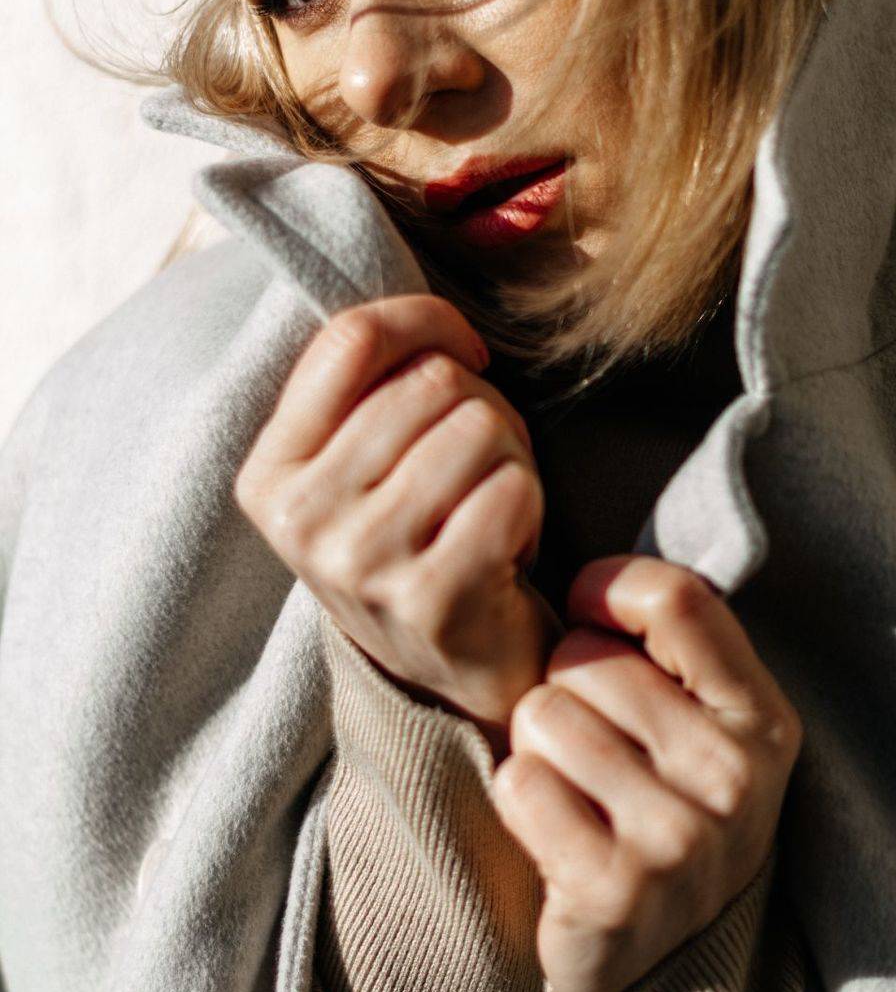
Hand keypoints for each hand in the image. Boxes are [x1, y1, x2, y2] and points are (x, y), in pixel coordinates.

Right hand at [234, 293, 562, 759]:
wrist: (457, 673)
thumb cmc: (419, 540)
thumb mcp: (359, 467)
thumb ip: (367, 386)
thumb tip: (434, 318)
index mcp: (269, 474)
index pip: (352, 338)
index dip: (427, 320)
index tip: (466, 353)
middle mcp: (300, 520)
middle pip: (430, 381)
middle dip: (482, 404)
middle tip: (481, 464)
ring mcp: (359, 565)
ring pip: (477, 426)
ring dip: (510, 457)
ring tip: (489, 505)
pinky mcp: (428, 602)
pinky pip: (511, 489)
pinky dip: (529, 504)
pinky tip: (507, 546)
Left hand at [488, 555, 801, 991]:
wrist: (664, 961)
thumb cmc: (666, 804)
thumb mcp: (702, 720)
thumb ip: (672, 641)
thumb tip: (587, 576)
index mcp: (762, 718)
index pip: (674, 597)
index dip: (606, 590)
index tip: (587, 613)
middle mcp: (734, 777)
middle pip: (585, 658)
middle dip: (565, 689)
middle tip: (595, 745)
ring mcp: (679, 840)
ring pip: (543, 716)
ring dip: (538, 747)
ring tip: (576, 789)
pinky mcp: (615, 891)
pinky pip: (520, 784)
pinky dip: (521, 799)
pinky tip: (557, 832)